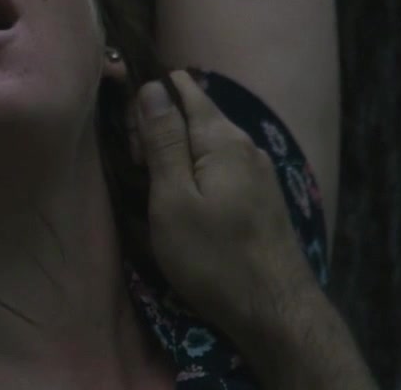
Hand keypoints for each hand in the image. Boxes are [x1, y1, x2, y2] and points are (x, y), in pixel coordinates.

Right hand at [131, 70, 314, 336]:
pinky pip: (219, 168)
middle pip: (193, 115)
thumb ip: (163, 141)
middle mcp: (247, 145)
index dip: (149, 96)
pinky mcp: (260, 199)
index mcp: (223, 138)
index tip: (126, 130)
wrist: (275, 311)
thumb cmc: (214, 258)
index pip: (184, 89)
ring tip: (152, 188)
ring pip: (205, 144)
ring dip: (174, 156)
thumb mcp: (173, 199)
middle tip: (135, 169)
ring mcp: (258, 172)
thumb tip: (153, 87)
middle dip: (158, 130)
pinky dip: (194, 174)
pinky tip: (183, 202)